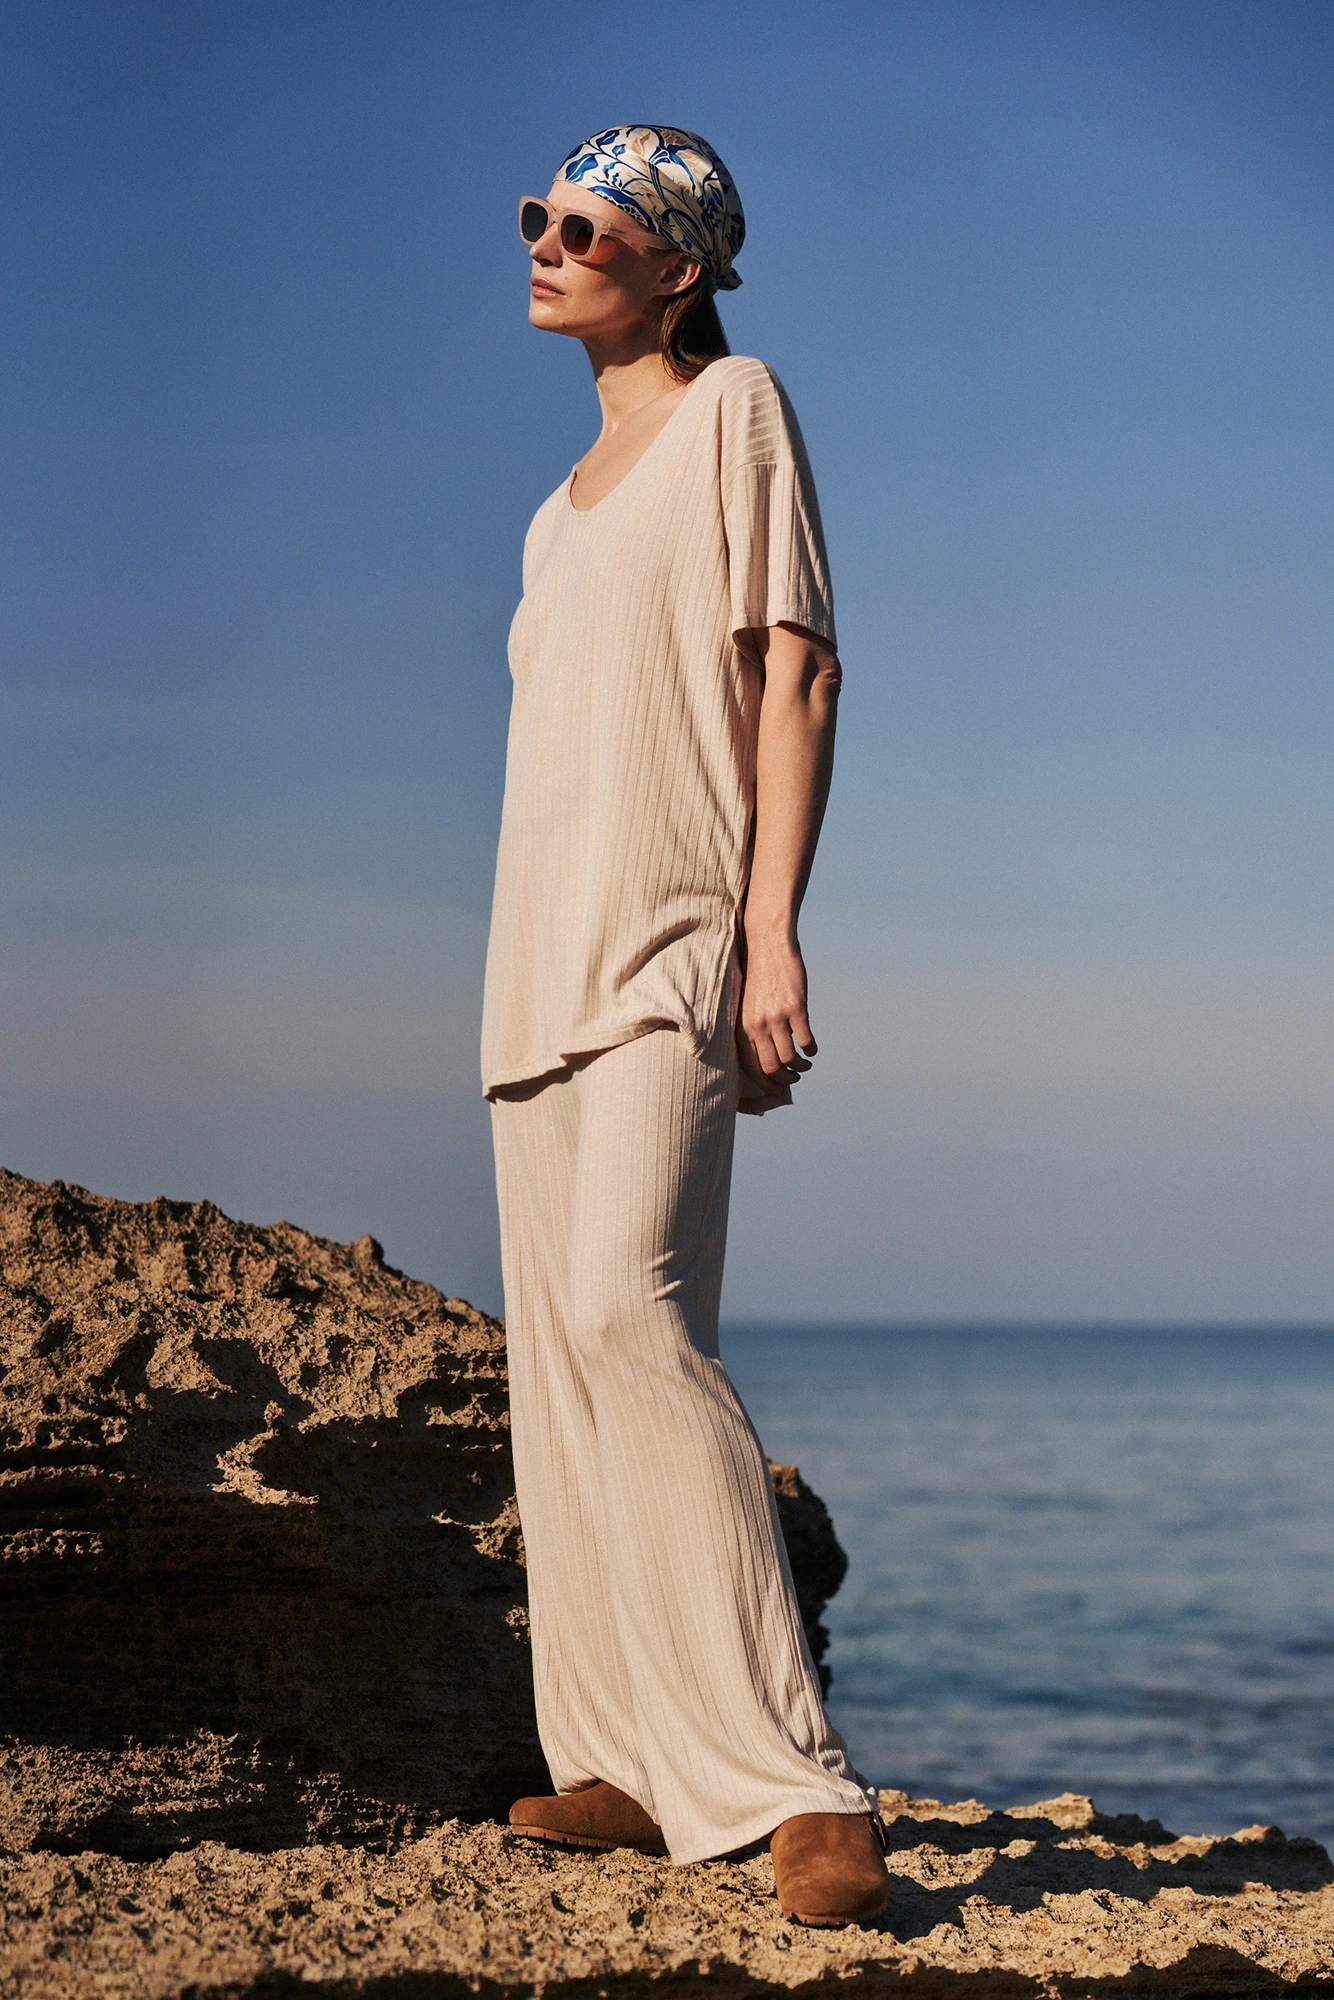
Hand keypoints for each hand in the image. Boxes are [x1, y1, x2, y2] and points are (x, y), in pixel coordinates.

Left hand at [736, 930, 817, 1093]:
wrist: (766, 943)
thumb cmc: (756, 975)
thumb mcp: (745, 1005)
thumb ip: (751, 1029)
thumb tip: (763, 1055)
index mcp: (741, 1027)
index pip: (751, 1068)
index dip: (765, 1083)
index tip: (776, 1088)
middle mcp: (757, 1026)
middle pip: (771, 1068)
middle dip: (784, 1080)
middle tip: (793, 1077)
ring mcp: (777, 1018)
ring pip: (790, 1059)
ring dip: (801, 1067)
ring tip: (805, 1064)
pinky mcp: (796, 1008)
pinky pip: (806, 1040)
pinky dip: (811, 1050)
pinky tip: (812, 1049)